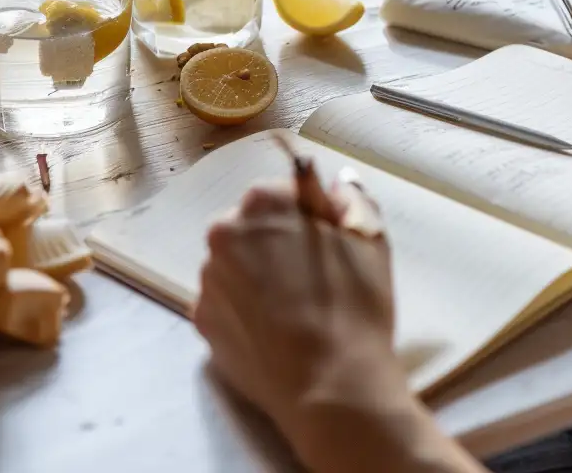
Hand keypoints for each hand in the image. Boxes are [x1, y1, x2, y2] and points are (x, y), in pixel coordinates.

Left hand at [192, 166, 408, 471]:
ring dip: (261, 272)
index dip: (312, 214)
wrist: (329, 387)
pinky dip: (247, 307)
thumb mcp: (369, 236)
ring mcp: (208, 280)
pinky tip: (277, 328)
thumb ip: (351, 197)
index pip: (286, 190)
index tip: (330, 241)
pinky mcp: (202, 322)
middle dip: (280, 240)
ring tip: (297, 307)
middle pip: (254, 224)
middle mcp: (224, 232)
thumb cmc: (354, 303)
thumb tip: (338, 184)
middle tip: (316, 274)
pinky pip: (228, 300)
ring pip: (239, 263)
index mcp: (263, 201)